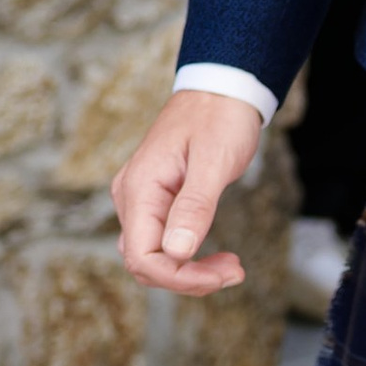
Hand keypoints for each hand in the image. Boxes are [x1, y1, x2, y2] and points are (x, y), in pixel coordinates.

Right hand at [113, 89, 266, 294]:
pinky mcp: (155, 199)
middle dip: (188, 278)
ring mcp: (139, 198)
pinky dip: (186, 256)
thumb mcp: (214, 161)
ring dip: (188, 270)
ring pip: (151, 255)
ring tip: (230, 265)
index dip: (180, 277)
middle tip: (235, 271)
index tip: (223, 275)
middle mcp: (131, 196)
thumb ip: (194, 206)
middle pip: (144, 262)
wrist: (220, 87)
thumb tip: (175, 252)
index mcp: (140, 188)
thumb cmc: (220, 117)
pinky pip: (160, 240)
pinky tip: (214, 255)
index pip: (142, 257)